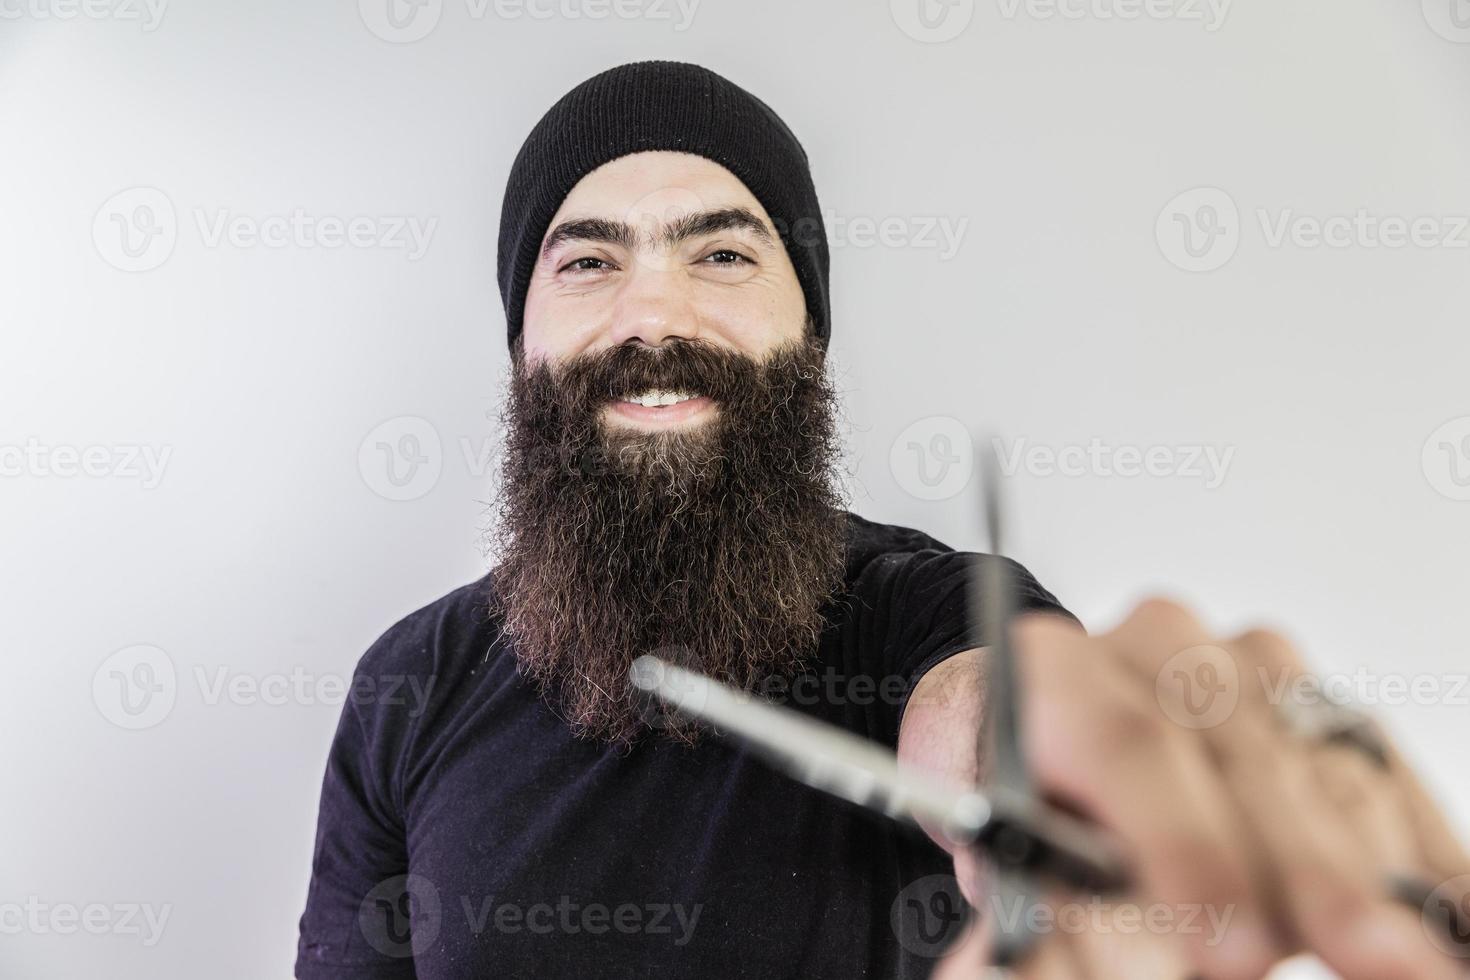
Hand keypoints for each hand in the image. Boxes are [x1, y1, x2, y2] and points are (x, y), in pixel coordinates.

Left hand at [902, 599, 1469, 978]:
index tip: (1226, 946)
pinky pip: (1375, 767)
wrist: (1046, 740)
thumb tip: (1128, 956)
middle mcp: (1151, 648)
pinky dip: (1412, 850)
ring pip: (1321, 764)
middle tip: (1366, 960)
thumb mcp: (1003, 853)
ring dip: (1370, 873)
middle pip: (1241, 754)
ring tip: (1405, 959)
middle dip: (1306, 874)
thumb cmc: (1020, 799)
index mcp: (1052, 672)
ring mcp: (1236, 661)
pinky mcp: (1305, 690)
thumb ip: (1053, 900)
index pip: (1125, 741)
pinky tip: (1434, 918)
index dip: (1185, 844)